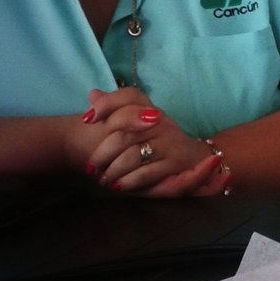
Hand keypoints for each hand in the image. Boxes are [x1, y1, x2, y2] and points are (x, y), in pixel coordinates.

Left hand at [81, 88, 230, 196]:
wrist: (192, 157)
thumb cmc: (155, 140)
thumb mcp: (135, 122)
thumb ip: (115, 108)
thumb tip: (93, 94)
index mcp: (149, 107)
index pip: (128, 96)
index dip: (106, 105)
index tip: (87, 120)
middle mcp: (160, 120)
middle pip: (124, 133)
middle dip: (102, 154)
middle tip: (91, 168)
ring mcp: (169, 141)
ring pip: (132, 156)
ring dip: (113, 171)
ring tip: (103, 179)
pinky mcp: (175, 162)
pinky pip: (145, 173)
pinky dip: (127, 181)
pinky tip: (118, 186)